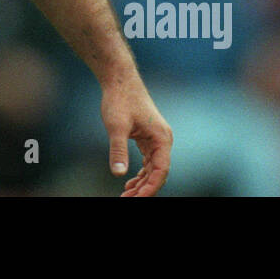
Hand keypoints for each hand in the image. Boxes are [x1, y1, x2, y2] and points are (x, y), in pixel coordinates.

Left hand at [102, 71, 172, 196]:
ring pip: (152, 168)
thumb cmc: (119, 99)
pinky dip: (140, 172)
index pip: (160, 171)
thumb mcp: (116, 126)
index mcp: (162, 138)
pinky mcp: (147, 136)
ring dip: (141, 183)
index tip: (135, 198)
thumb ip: (118, 150)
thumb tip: (119, 174)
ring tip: (126, 195)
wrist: (119, 79)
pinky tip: (130, 182)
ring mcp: (156, 138)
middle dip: (143, 188)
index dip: (149, 188)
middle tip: (125, 199)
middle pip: (157, 173)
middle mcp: (163, 140)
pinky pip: (148, 160)